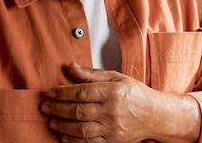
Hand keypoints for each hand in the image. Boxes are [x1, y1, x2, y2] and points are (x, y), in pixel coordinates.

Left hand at [39, 63, 199, 142]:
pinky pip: (91, 142)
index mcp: (111, 92)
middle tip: (44, 107)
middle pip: (79, 111)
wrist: (157, 116)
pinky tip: (64, 137)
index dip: (61, 93)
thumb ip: (91, 74)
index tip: (48, 92)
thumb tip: (71, 66)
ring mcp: (113, 128)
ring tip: (51, 122)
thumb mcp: (116, 77)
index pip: (81, 92)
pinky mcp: (114, 141)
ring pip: (83, 128)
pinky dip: (75, 141)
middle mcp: (112, 111)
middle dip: (57, 109)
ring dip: (63, 126)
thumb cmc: (136, 94)